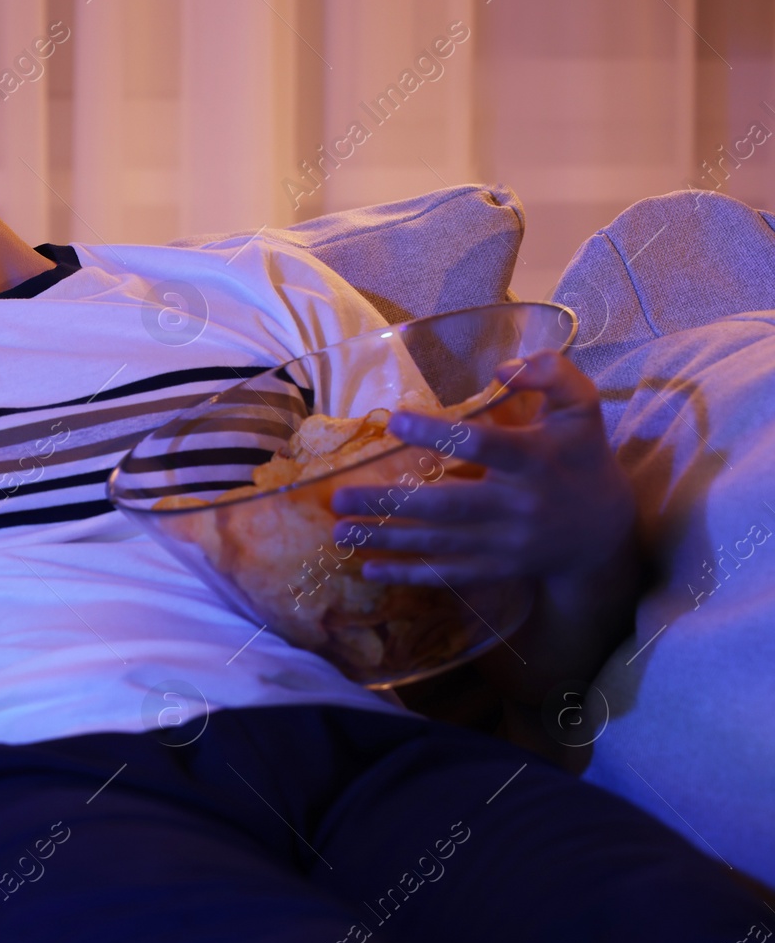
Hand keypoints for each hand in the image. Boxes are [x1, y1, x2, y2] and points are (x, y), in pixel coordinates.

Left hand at [328, 350, 635, 585]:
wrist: (604, 531)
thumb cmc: (582, 457)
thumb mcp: (582, 409)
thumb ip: (554, 375)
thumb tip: (503, 367)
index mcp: (536, 459)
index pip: (483, 445)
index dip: (438, 434)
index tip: (394, 421)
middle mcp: (518, 505)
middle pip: (447, 505)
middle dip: (390, 503)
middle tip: (339, 495)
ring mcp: (505, 543)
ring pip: (439, 543)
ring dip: (386, 539)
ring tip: (340, 532)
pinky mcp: (497, 569)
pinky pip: (448, 574)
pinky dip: (408, 575)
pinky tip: (368, 570)